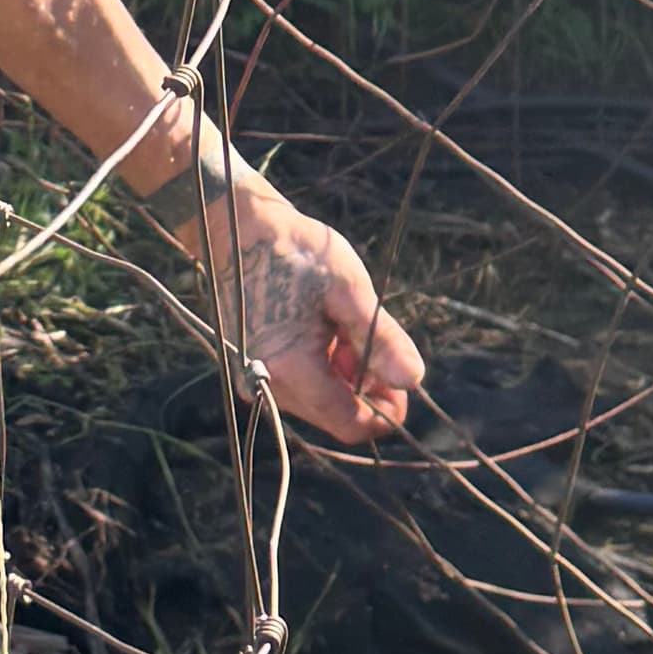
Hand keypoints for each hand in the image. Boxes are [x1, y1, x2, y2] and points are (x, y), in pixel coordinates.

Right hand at [210, 176, 421, 445]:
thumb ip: (381, 340)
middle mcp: (266, 384)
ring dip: (341, 376)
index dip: (384, 413)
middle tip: (363, 337)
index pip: (349, 422)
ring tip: (338, 327)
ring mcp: (254, 379)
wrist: (239, 230)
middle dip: (363, 387)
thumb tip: (414, 380)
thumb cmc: (295, 253)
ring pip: (319, 403)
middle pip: (335, 415)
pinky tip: (320, 331)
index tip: (402, 382)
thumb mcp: (349, 289)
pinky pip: (299, 389)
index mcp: (290, 367)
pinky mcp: (251, 370)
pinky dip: (320, 369)